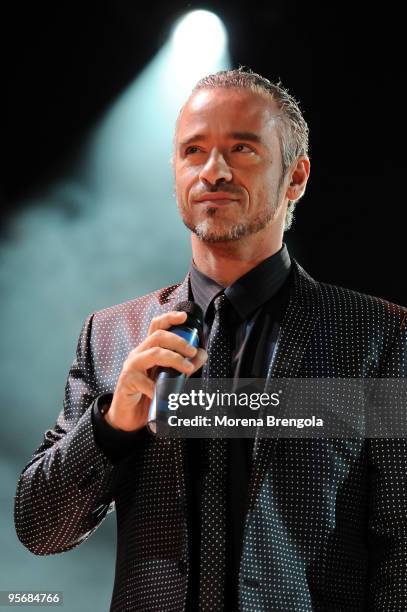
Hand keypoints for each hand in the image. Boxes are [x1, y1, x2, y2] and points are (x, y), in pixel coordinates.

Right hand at [104, 311, 206, 431]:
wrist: (128, 417)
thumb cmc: (148, 394)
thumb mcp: (169, 378)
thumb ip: (185, 366)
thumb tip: (202, 354)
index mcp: (148, 349)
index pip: (156, 326)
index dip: (169, 318)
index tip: (184, 317)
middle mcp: (139, 353)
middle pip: (158, 336)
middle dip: (179, 341)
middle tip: (193, 352)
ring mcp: (131, 366)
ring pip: (154, 353)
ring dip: (174, 359)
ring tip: (188, 369)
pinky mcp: (127, 381)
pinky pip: (144, 381)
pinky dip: (158, 387)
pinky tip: (166, 394)